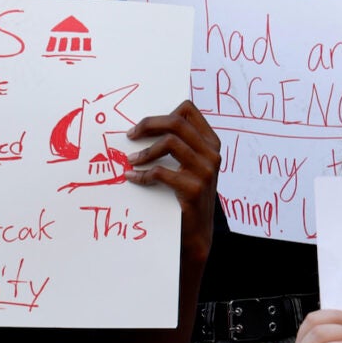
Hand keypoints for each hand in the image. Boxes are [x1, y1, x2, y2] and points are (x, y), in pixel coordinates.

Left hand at [126, 100, 221, 264]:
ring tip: (131, 160)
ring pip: (170, 142)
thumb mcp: (192, 166)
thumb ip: (182, 145)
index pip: (188, 110)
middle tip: (130, 136)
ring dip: (145, 151)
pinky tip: (133, 178)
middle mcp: (212, 153)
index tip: (142, 126)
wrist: (197, 232)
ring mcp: (206, 171)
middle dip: (148, 125)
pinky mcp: (194, 189)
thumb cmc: (187, 195)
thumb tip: (146, 127)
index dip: (161, 114)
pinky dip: (142, 175)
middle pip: (176, 123)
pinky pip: (161, 172)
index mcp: (211, 143)